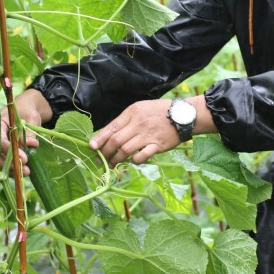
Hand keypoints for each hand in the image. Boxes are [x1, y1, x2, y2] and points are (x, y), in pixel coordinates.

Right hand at [0, 88, 52, 175]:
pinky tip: (23, 173)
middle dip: (10, 164)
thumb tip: (31, 145)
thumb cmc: (27, 111)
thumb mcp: (31, 118)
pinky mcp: (2, 152)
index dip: (10, 150)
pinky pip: (5, 163)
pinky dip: (13, 169)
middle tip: (26, 170)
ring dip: (12, 169)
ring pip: (0, 161)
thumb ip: (29, 131)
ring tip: (27, 173)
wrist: (26, 111)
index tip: (24, 158)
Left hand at [89, 96, 214, 166]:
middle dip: (105, 152)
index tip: (91, 147)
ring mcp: (148, 135)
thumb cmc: (158, 112)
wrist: (182, 115)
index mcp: (132, 113)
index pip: (111, 127)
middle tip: (100, 159)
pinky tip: (132, 161)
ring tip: (111, 164)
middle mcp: (138, 124)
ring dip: (116, 159)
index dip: (99, 138)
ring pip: (125, 150)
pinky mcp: (158, 146)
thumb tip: (107, 134)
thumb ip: (125, 120)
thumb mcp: (140, 109)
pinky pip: (141, 156)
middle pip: (116, 141)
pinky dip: (134, 160)